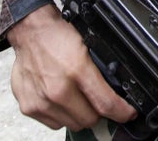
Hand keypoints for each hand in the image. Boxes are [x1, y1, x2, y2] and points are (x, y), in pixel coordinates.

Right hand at [6, 4, 136, 130]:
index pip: (106, 103)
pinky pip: (54, 123)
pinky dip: (61, 115)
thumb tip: (116, 91)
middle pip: (90, 120)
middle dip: (98, 112)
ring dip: (78, 114)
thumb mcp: (89, 47)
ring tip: (75, 96)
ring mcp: (42, 101)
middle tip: (96, 100)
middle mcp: (58, 90)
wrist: (30, 31)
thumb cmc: (58, 36)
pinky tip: (60, 99)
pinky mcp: (29, 107)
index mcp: (77, 70)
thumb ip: (101, 72)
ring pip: (72, 124)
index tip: (128, 114)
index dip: (122, 112)